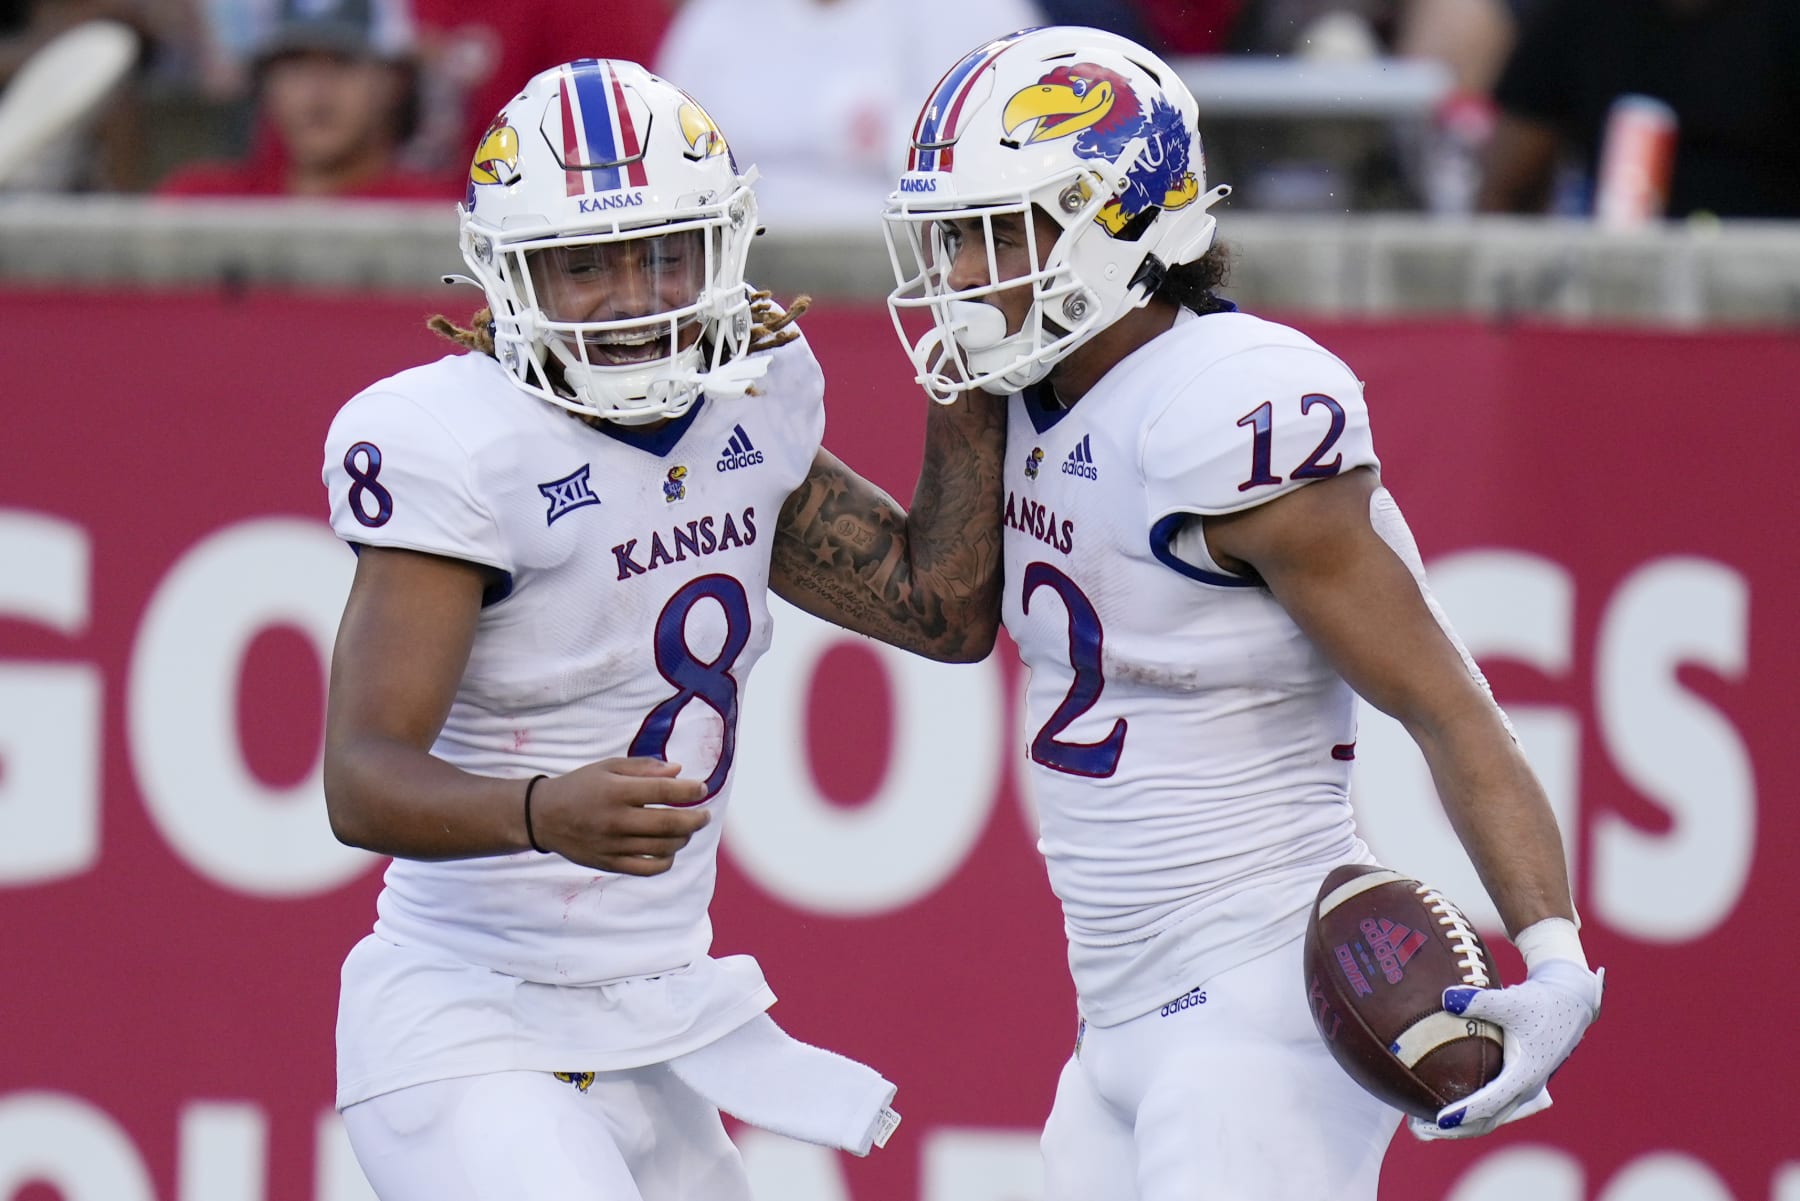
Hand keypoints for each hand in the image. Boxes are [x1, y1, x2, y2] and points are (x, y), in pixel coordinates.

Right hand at [529, 758, 708, 875]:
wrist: (543, 816)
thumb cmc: (581, 786)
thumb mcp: (608, 767)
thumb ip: (644, 768)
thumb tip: (679, 771)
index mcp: (617, 791)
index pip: (664, 791)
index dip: (690, 790)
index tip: (701, 788)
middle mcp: (616, 819)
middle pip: (669, 824)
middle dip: (695, 819)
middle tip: (705, 815)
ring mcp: (613, 845)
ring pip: (662, 848)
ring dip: (683, 839)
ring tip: (687, 830)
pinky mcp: (609, 864)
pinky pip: (647, 869)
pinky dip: (666, 861)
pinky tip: (669, 850)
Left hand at [1408, 958, 1603, 1139]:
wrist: (1569, 1004)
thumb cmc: (1541, 1002)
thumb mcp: (1514, 1001)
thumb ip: (1481, 1001)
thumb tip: (1445, 998)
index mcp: (1525, 1075)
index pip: (1491, 1102)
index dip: (1464, 1112)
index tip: (1437, 1119)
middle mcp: (1525, 1089)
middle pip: (1487, 1121)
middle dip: (1454, 1129)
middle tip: (1417, 1128)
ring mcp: (1523, 1089)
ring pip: (1489, 1117)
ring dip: (1459, 1125)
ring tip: (1420, 1126)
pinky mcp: (1517, 1083)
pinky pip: (1490, 1105)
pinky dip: (1467, 1110)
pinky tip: (1438, 1101)